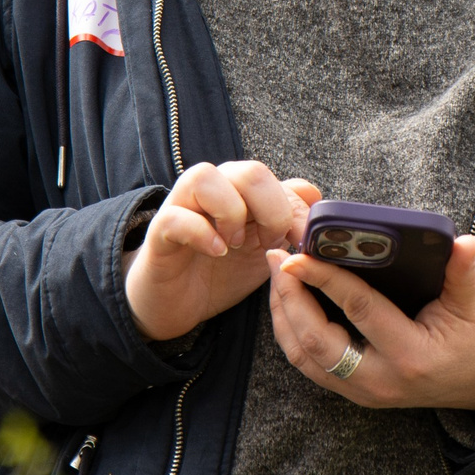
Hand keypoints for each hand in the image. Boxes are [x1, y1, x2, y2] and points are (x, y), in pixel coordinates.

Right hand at [126, 162, 319, 342]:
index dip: (295, 210)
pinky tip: (216, 253)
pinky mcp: (160, 231)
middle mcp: (211, 188)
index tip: (299, 243)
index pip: (276, 178)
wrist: (177, 303)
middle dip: (271, 211)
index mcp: (239, 188)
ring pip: (206, 177)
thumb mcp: (264, 247)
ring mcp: (181, 205)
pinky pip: (178, 216)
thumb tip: (314, 196)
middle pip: (250, 171)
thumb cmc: (220, 271)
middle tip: (268, 243)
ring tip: (235, 245)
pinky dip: (203, 234)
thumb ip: (288, 218)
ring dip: (232, 213)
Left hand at [266, 236, 474, 411]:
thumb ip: (466, 272)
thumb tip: (463, 242)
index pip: (359, 309)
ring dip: (284, 315)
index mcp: (411, 355)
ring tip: (277, 275)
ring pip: (305, 358)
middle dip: (290, 298)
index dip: (325, 279)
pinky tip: (289, 302)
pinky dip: (292, 333)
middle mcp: (381, 380)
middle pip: (317, 342)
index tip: (299, 254)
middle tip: (278, 258)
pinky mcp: (356, 392)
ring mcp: (365, 391)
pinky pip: (310, 366)